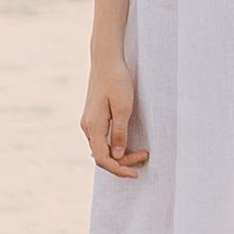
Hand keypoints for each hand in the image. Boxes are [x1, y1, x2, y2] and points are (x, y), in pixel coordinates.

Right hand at [81, 53, 148, 177]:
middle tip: (145, 156)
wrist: (106, 60)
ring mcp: (89, 123)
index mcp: (93, 126)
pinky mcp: (94, 118)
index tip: (135, 173)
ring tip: (141, 152)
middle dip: (123, 162)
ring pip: (103, 149)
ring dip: (121, 155)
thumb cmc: (116, 80)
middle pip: (103, 156)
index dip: (118, 169)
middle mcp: (88, 127)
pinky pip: (103, 140)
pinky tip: (128, 145)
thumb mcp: (123, 107)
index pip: (103, 159)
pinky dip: (116, 146)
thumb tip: (118, 155)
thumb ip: (120, 132)